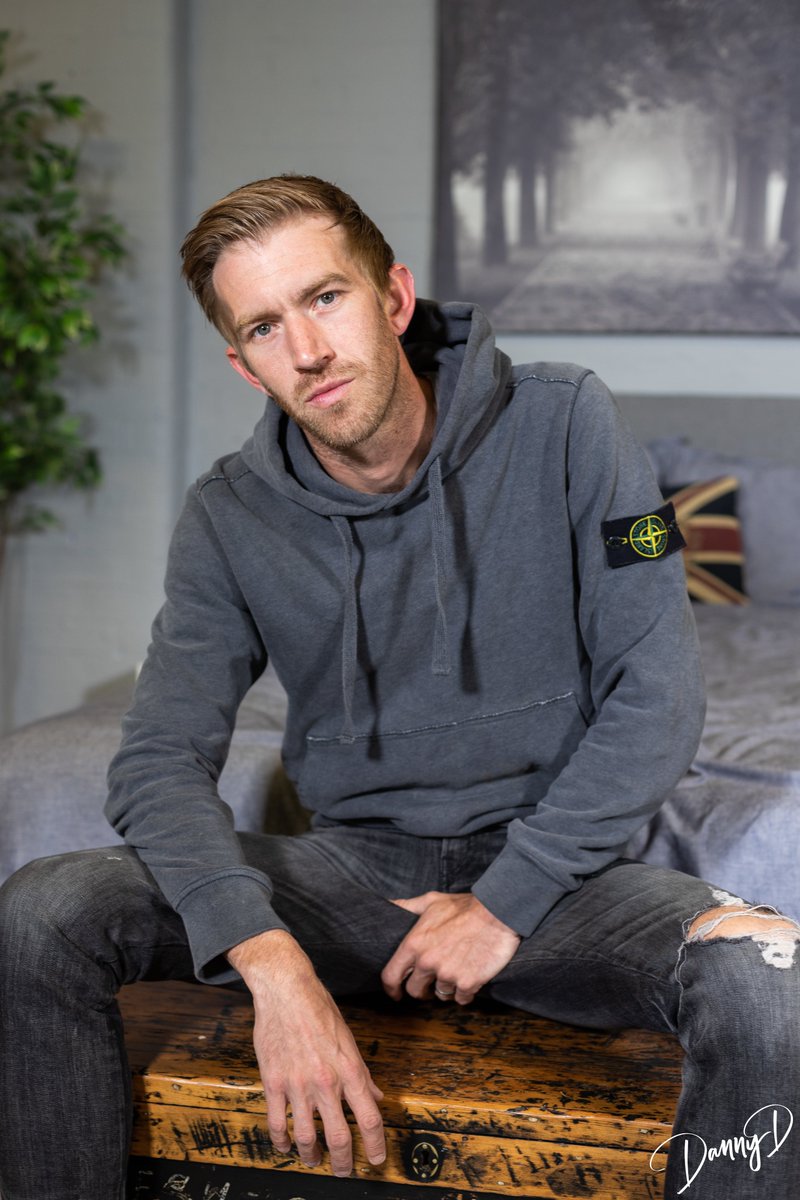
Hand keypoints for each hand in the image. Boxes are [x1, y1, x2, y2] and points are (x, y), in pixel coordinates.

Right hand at [227, 929, 384, 1176]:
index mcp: (349, 1069)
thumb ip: (362, 1072)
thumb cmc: (319, 1008)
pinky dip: (281, 1142)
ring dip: (312, 1156)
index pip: (369, 1118)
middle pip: (339, 1137)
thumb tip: (376, 1096)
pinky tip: (286, 1147)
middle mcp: (326, 1081)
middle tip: (345, 1171)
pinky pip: (277, 1123)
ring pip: (306, 1137)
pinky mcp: (274, 1082)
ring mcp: (298, 1084)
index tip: (376, 1160)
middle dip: (344, 1162)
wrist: (286, 989)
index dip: (375, 1146)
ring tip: (315, 1161)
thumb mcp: (348, 1038)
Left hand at [381, 892, 520, 1005]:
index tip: (396, 993)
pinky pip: (461, 998)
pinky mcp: (468, 983)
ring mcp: (448, 974)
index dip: (391, 988)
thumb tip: (388, 905)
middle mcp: (427, 962)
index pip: (390, 976)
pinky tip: (470, 978)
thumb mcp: (431, 901)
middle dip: (422, 990)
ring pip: (440, 994)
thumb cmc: (464, 906)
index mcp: (414, 944)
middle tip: (430, 984)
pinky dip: (465, 992)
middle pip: (415, 991)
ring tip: (455, 973)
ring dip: (446, 988)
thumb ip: (407, 906)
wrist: (497, 912)